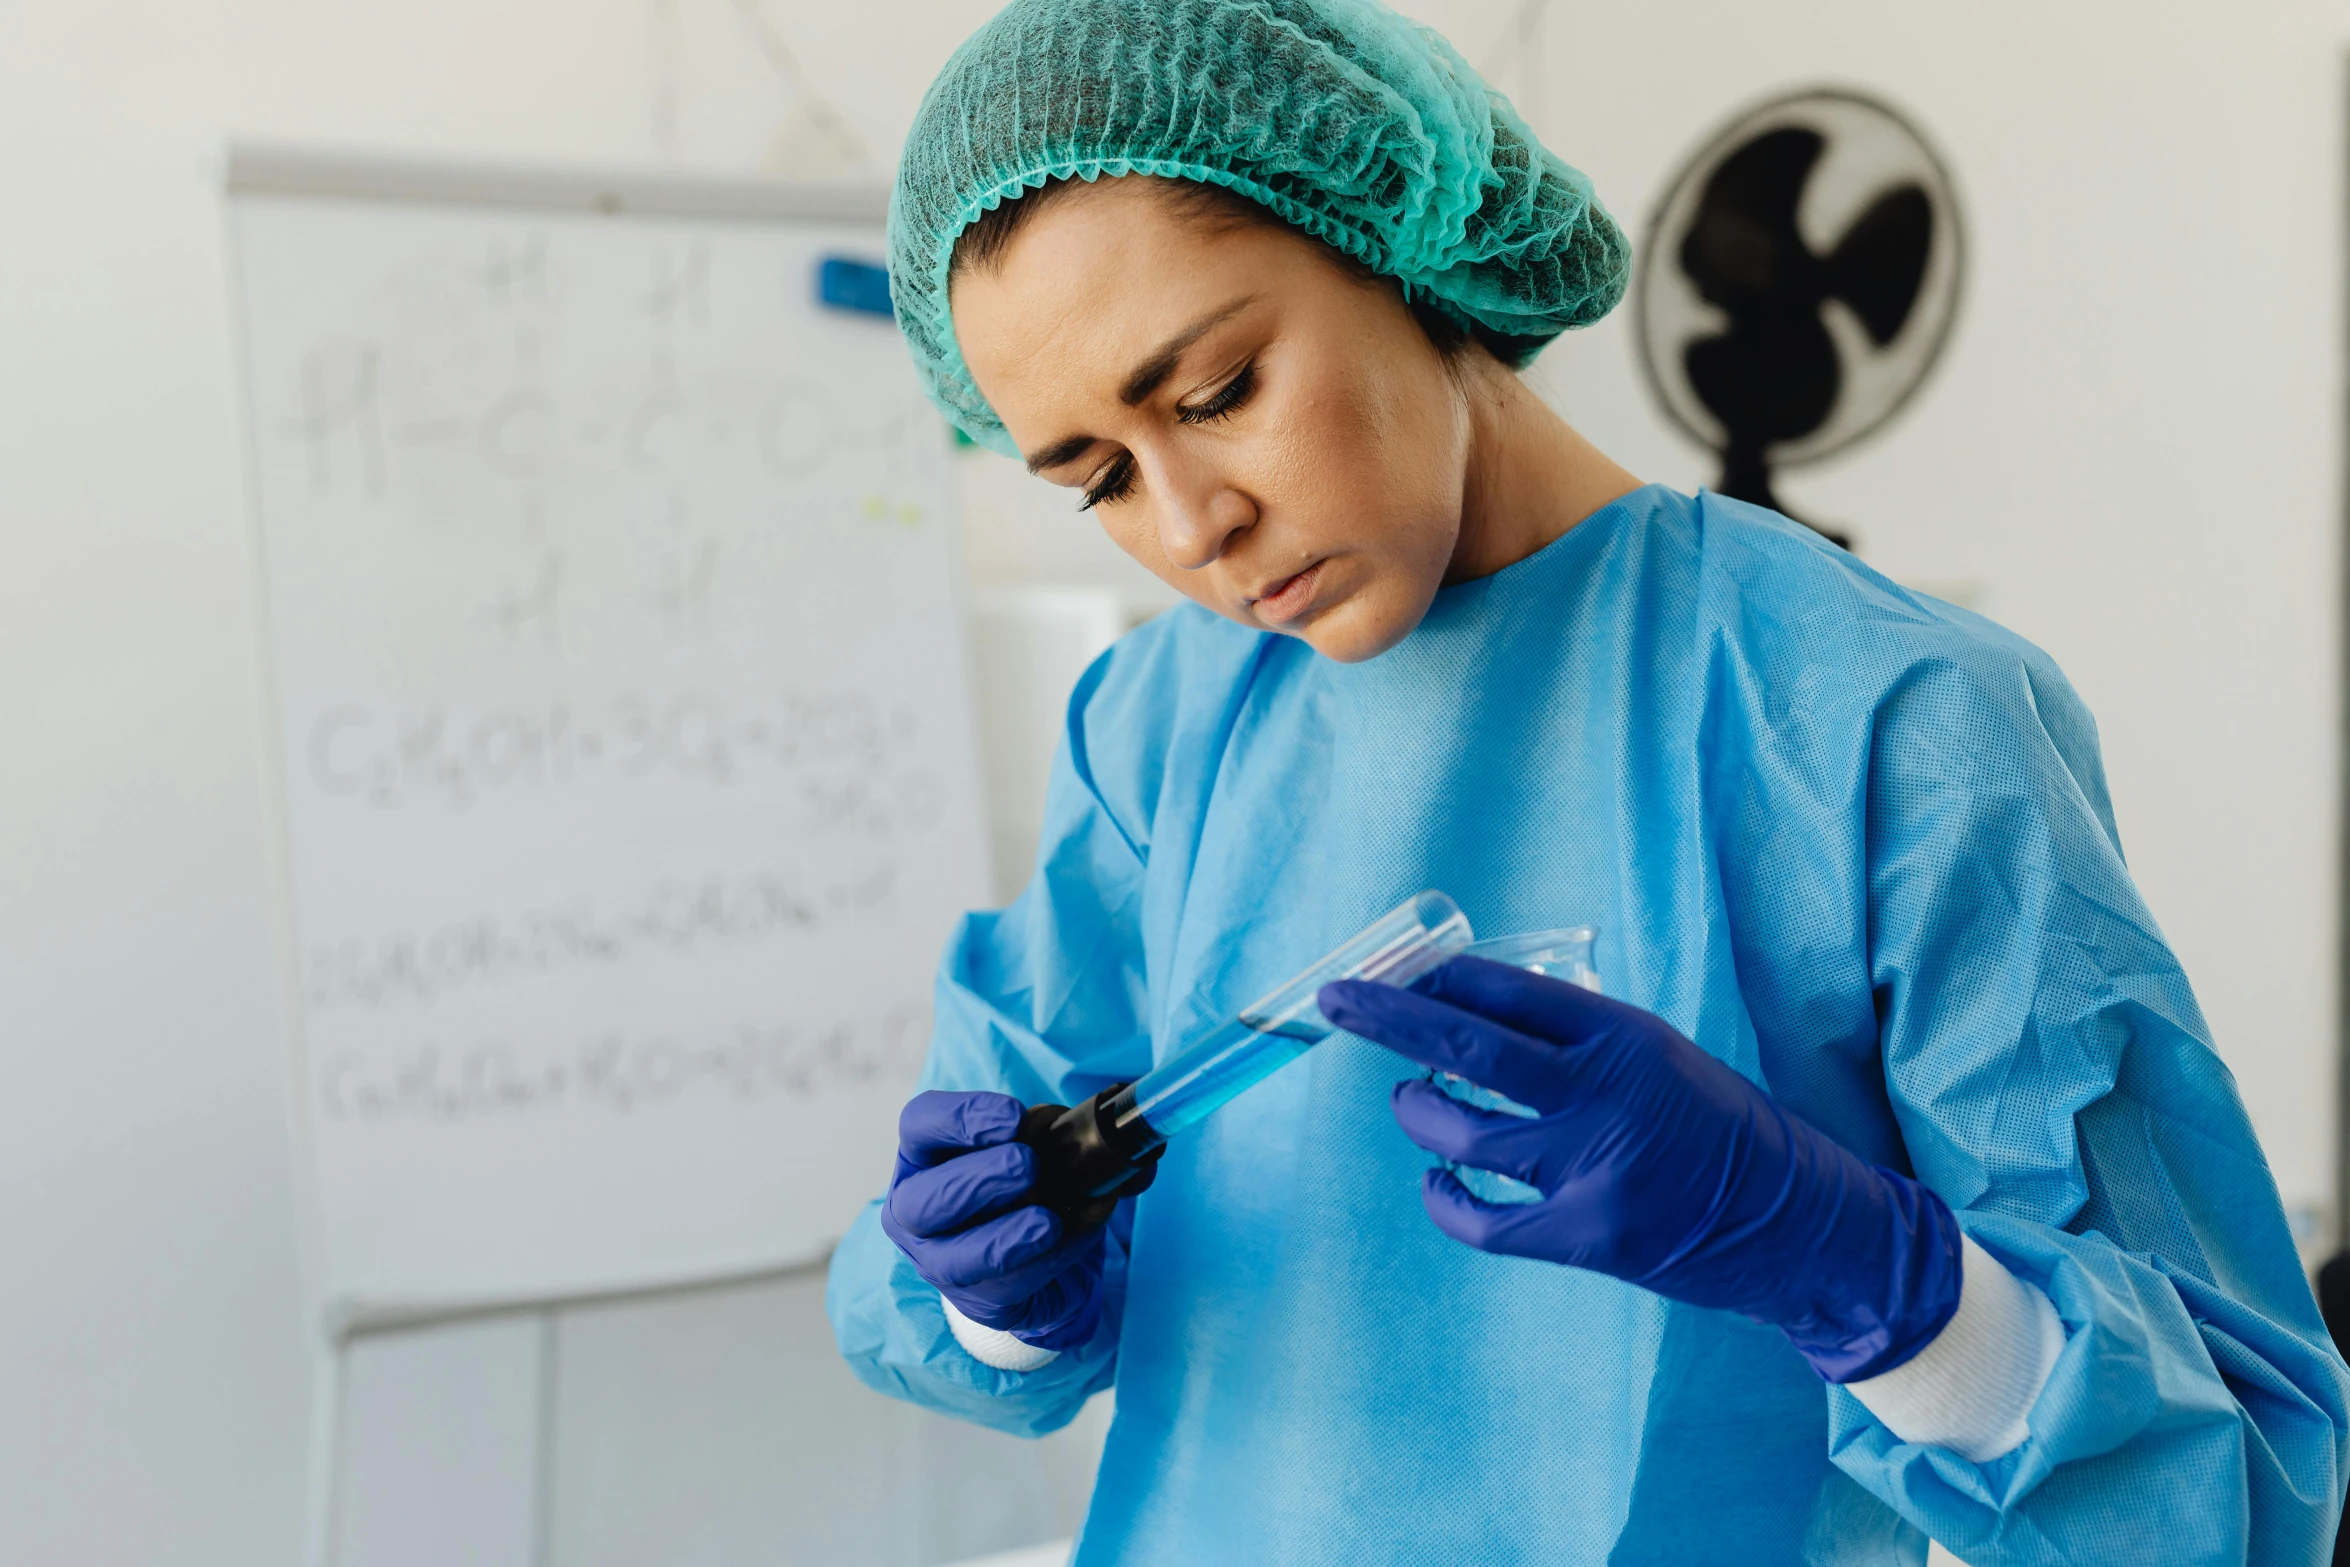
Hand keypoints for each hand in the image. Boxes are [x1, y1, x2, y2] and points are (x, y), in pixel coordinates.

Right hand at [879, 1089, 1105, 1350]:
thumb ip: (1046, 1134)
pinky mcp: (977, 1301)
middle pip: (921, 1200)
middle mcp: (918, 1212)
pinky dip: (1041, 1264)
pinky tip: (1066, 1242)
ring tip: (1048, 1222)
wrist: (1041, 1250)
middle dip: (977, 1180)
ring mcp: (940, 1262)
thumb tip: (1073, 1136)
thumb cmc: (1023, 1183)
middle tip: (1027, 1165)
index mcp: (924, 1158)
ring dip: (1003, 1238)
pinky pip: (1003, 1289)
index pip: (920, 1126)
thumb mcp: (1034, 1144)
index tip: (1014, 1118)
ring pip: (952, 1259)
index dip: (959, 1120)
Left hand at [1320, 957, 1962, 1381]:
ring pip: (1463, 1132)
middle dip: (1388, 1017)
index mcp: (1623, 1035)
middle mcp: (1604, 1093)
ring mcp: (1593, 1169)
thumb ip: (1577, 1039)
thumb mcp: (1660, 1056)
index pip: (1506, 989)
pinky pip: (1483, 1220)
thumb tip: (1466, 1006)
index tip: (1390, 967)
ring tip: (1411, 1101)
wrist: (1802, 1225)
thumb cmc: (1721, 1129)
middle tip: (1335, 998)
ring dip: (1418, 1112)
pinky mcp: (1588, 1236)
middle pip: (1466, 1043)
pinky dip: (1445, 1198)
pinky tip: (1434, 1180)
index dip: (1437, 977)